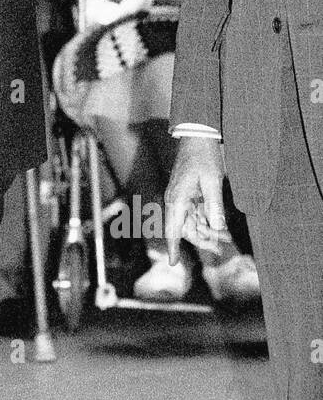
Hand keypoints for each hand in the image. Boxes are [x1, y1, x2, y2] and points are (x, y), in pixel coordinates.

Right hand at [164, 136, 228, 264]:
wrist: (198, 136)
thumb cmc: (204, 156)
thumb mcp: (212, 180)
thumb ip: (214, 205)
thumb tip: (217, 227)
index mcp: (178, 199)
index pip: (173, 229)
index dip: (173, 247)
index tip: (172, 263)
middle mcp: (176, 201)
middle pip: (187, 230)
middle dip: (204, 239)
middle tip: (224, 246)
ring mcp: (181, 198)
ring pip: (193, 223)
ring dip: (208, 231)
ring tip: (228, 237)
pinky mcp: (188, 194)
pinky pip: (196, 214)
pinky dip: (208, 221)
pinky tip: (221, 226)